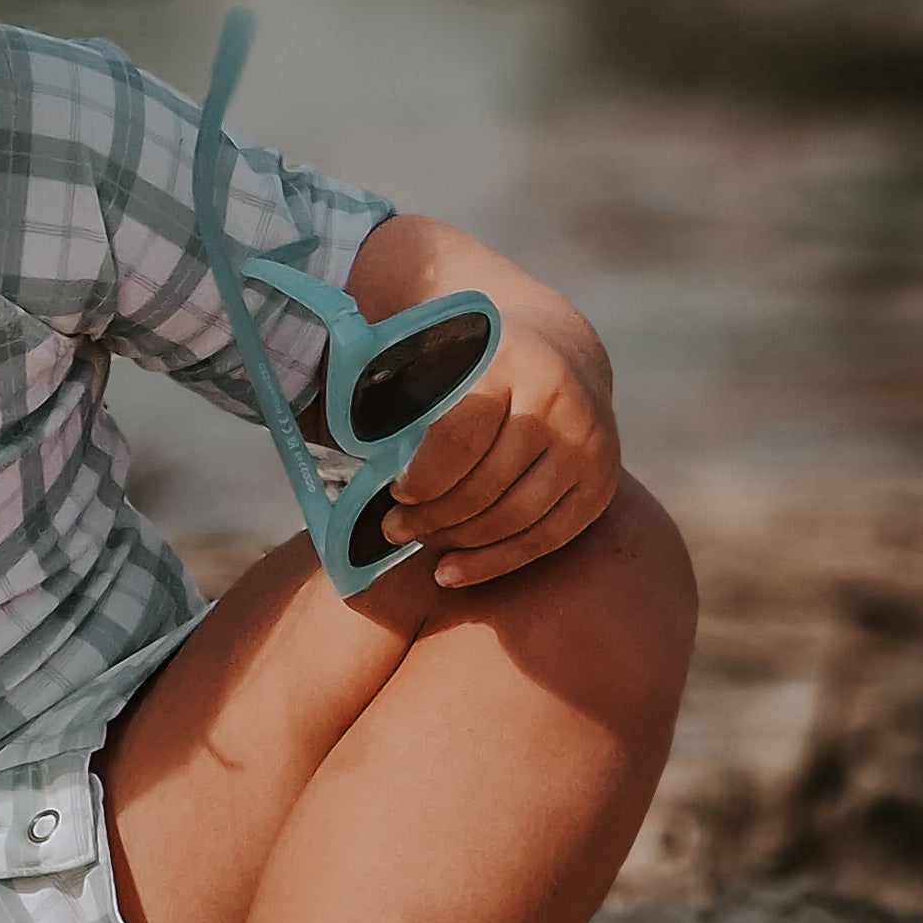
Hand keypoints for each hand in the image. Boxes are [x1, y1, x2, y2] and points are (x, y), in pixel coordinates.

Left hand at [379, 310, 619, 590]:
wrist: (562, 352)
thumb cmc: (474, 361)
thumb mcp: (437, 350)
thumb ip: (391, 382)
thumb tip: (321, 423)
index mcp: (512, 361)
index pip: (464, 434)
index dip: (425, 475)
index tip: (395, 493)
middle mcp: (560, 403)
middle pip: (489, 483)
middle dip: (434, 515)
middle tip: (393, 528)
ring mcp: (590, 445)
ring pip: (518, 515)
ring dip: (461, 541)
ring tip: (419, 545)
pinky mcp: (602, 484)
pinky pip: (547, 538)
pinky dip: (496, 561)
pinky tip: (454, 572)